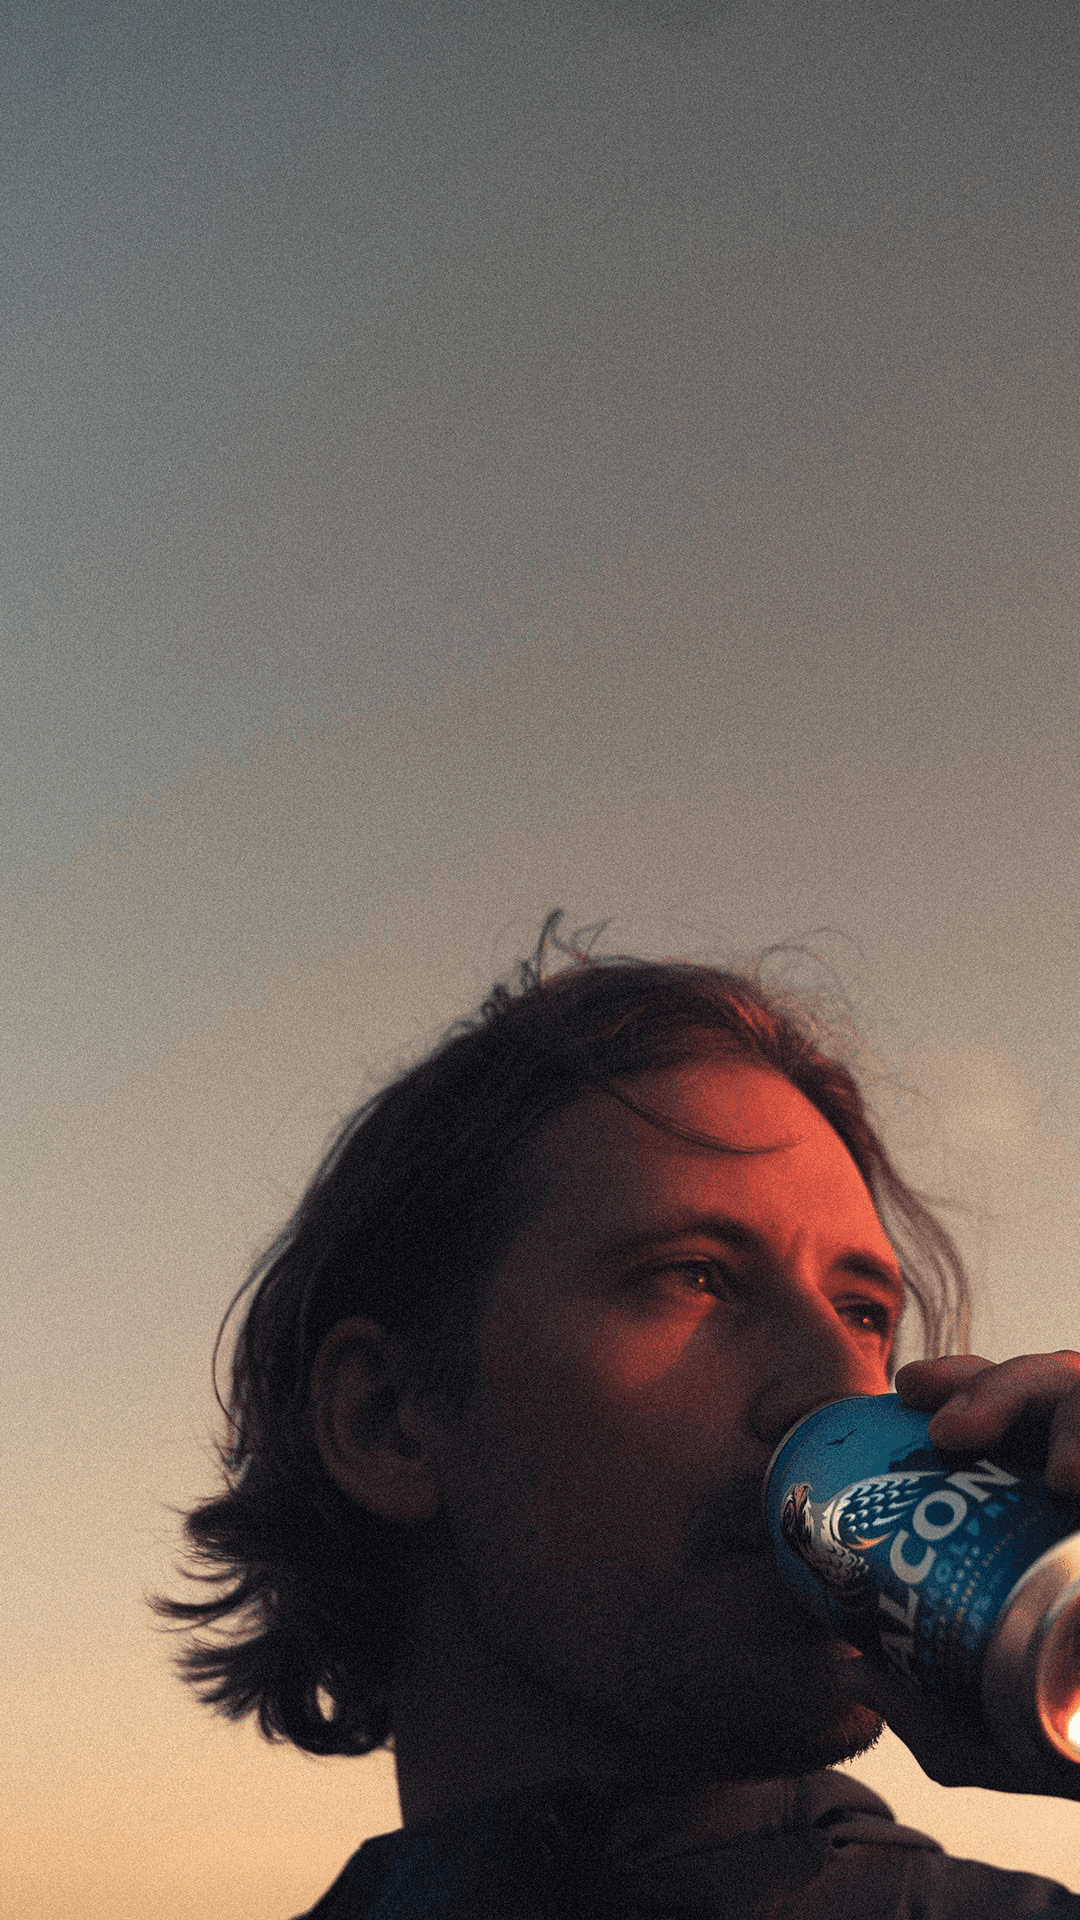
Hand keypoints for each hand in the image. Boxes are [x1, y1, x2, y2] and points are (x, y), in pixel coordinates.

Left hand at [837, 1349, 1079, 1796]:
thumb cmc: (1062, 1730)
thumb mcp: (986, 1731)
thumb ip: (922, 1710)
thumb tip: (850, 1673)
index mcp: (1034, 1489)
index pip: (997, 1404)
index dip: (956, 1381)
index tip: (908, 1391)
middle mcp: (1079, 1467)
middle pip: (1042, 1386)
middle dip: (993, 1389)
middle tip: (949, 1434)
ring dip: (1071, 1426)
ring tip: (1061, 1478)